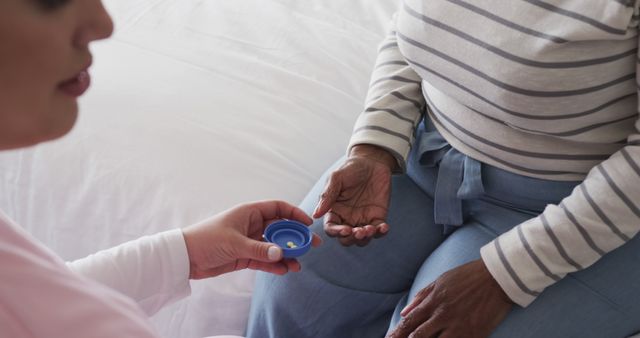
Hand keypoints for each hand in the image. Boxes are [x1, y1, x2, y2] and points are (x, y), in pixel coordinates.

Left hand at [182, 200, 321, 278]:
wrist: (185, 257)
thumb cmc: (206, 240)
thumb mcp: (235, 243)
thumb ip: (259, 250)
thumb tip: (282, 254)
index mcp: (249, 212)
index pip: (278, 208)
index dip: (294, 214)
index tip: (308, 223)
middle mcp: (252, 225)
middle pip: (280, 228)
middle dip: (296, 238)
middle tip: (311, 246)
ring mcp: (249, 241)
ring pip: (274, 246)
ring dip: (286, 254)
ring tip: (298, 265)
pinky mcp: (244, 256)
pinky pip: (265, 260)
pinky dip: (274, 265)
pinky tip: (284, 270)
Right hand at [313, 144, 396, 246]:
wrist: (372, 161)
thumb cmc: (351, 168)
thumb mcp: (336, 178)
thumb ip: (327, 196)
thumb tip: (315, 214)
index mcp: (334, 211)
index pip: (331, 228)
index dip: (336, 232)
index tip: (345, 229)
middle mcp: (347, 218)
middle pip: (346, 239)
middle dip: (352, 239)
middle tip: (359, 231)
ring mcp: (363, 219)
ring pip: (362, 239)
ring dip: (365, 238)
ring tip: (370, 228)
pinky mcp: (377, 217)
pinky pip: (379, 231)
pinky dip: (381, 232)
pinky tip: (383, 227)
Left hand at [388, 260, 512, 337]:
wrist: (497, 278)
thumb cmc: (468, 276)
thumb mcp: (441, 280)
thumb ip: (422, 296)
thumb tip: (405, 311)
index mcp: (433, 301)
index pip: (409, 322)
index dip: (397, 333)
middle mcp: (442, 315)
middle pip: (417, 336)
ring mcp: (457, 327)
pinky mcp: (473, 334)